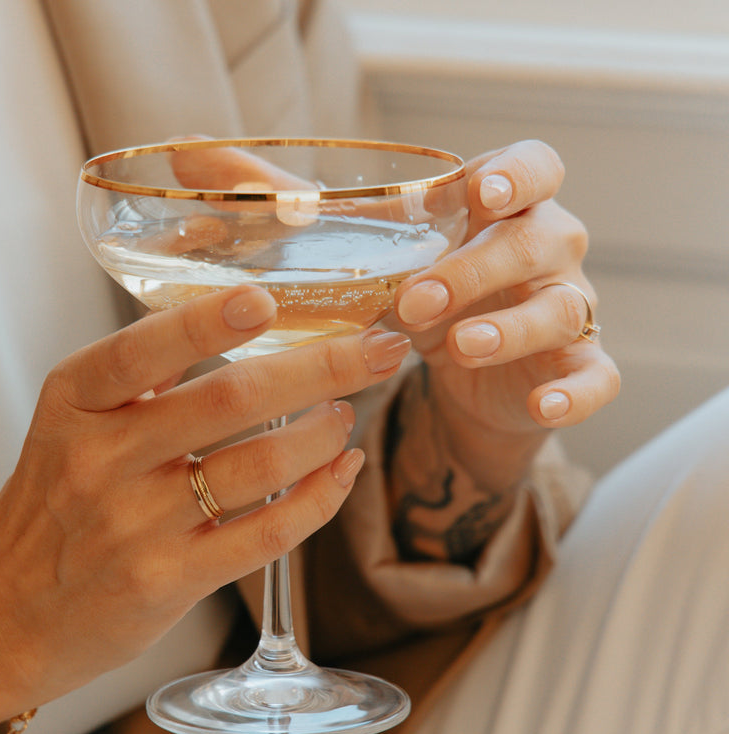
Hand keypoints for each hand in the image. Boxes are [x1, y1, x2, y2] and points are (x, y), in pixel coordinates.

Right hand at [0, 286, 410, 717]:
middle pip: (228, 402)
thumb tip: (230, 312)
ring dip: (323, 433)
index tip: (270, 298)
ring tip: (346, 412)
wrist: (6, 611)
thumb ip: (139, 374)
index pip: (143, 348)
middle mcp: (99, 460)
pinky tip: (341, 471)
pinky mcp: (165, 582)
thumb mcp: (69, 424)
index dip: (209, 321)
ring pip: (258, 467)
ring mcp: (133, 526)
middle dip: (320, 368)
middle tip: (378, 348)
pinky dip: (317, 499)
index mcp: (73, 403)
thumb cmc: (53, 505)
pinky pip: (264, 535)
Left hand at [391, 140, 619, 438]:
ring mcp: (571, 305)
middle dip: (472, 271)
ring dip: (509, 330)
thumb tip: (294, 215)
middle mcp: (552, 249)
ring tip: (460, 346)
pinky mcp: (579, 363)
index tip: (483, 193)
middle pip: (533, 242)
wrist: (465, 374)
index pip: (536, 168)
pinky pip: (597, 377)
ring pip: (560, 309)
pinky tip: (544, 405)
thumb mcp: (402, 268)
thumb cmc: (436, 298)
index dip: (517, 175)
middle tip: (415, 303)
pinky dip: (575, 395)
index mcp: (510, 209)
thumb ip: (370, 244)